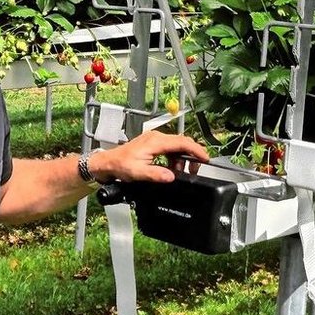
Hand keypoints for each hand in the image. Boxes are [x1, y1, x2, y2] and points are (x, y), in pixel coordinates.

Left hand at [93, 130, 210, 183]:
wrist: (109, 162)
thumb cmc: (120, 165)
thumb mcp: (138, 173)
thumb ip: (156, 175)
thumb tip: (171, 177)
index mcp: (155, 141)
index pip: (182, 142)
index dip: (196, 150)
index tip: (205, 159)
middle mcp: (156, 137)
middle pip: (182, 142)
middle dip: (192, 156)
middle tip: (195, 169)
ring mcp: (155, 139)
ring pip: (177, 146)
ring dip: (182, 159)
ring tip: (181, 172)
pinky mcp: (153, 144)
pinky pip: (170, 148)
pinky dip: (174, 158)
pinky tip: (171, 168)